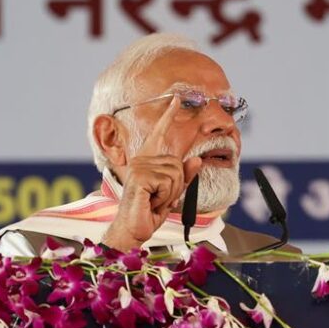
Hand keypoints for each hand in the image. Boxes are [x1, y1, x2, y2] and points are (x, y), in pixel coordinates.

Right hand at [102, 96, 201, 249]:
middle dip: (177, 186)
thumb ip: (184, 177)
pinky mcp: (140, 177)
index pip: (160, 133)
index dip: (168, 115)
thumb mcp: (172, 193)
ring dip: (171, 193)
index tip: (176, 98)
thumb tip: (195, 159)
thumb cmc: (149, 211)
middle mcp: (141, 159)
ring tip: (154, 200)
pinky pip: (170, 183)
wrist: (133, 229)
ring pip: (176, 174)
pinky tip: (151, 202)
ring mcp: (139, 167)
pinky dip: (165, 197)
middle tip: (159, 198)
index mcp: (147, 160)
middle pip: (179, 164)